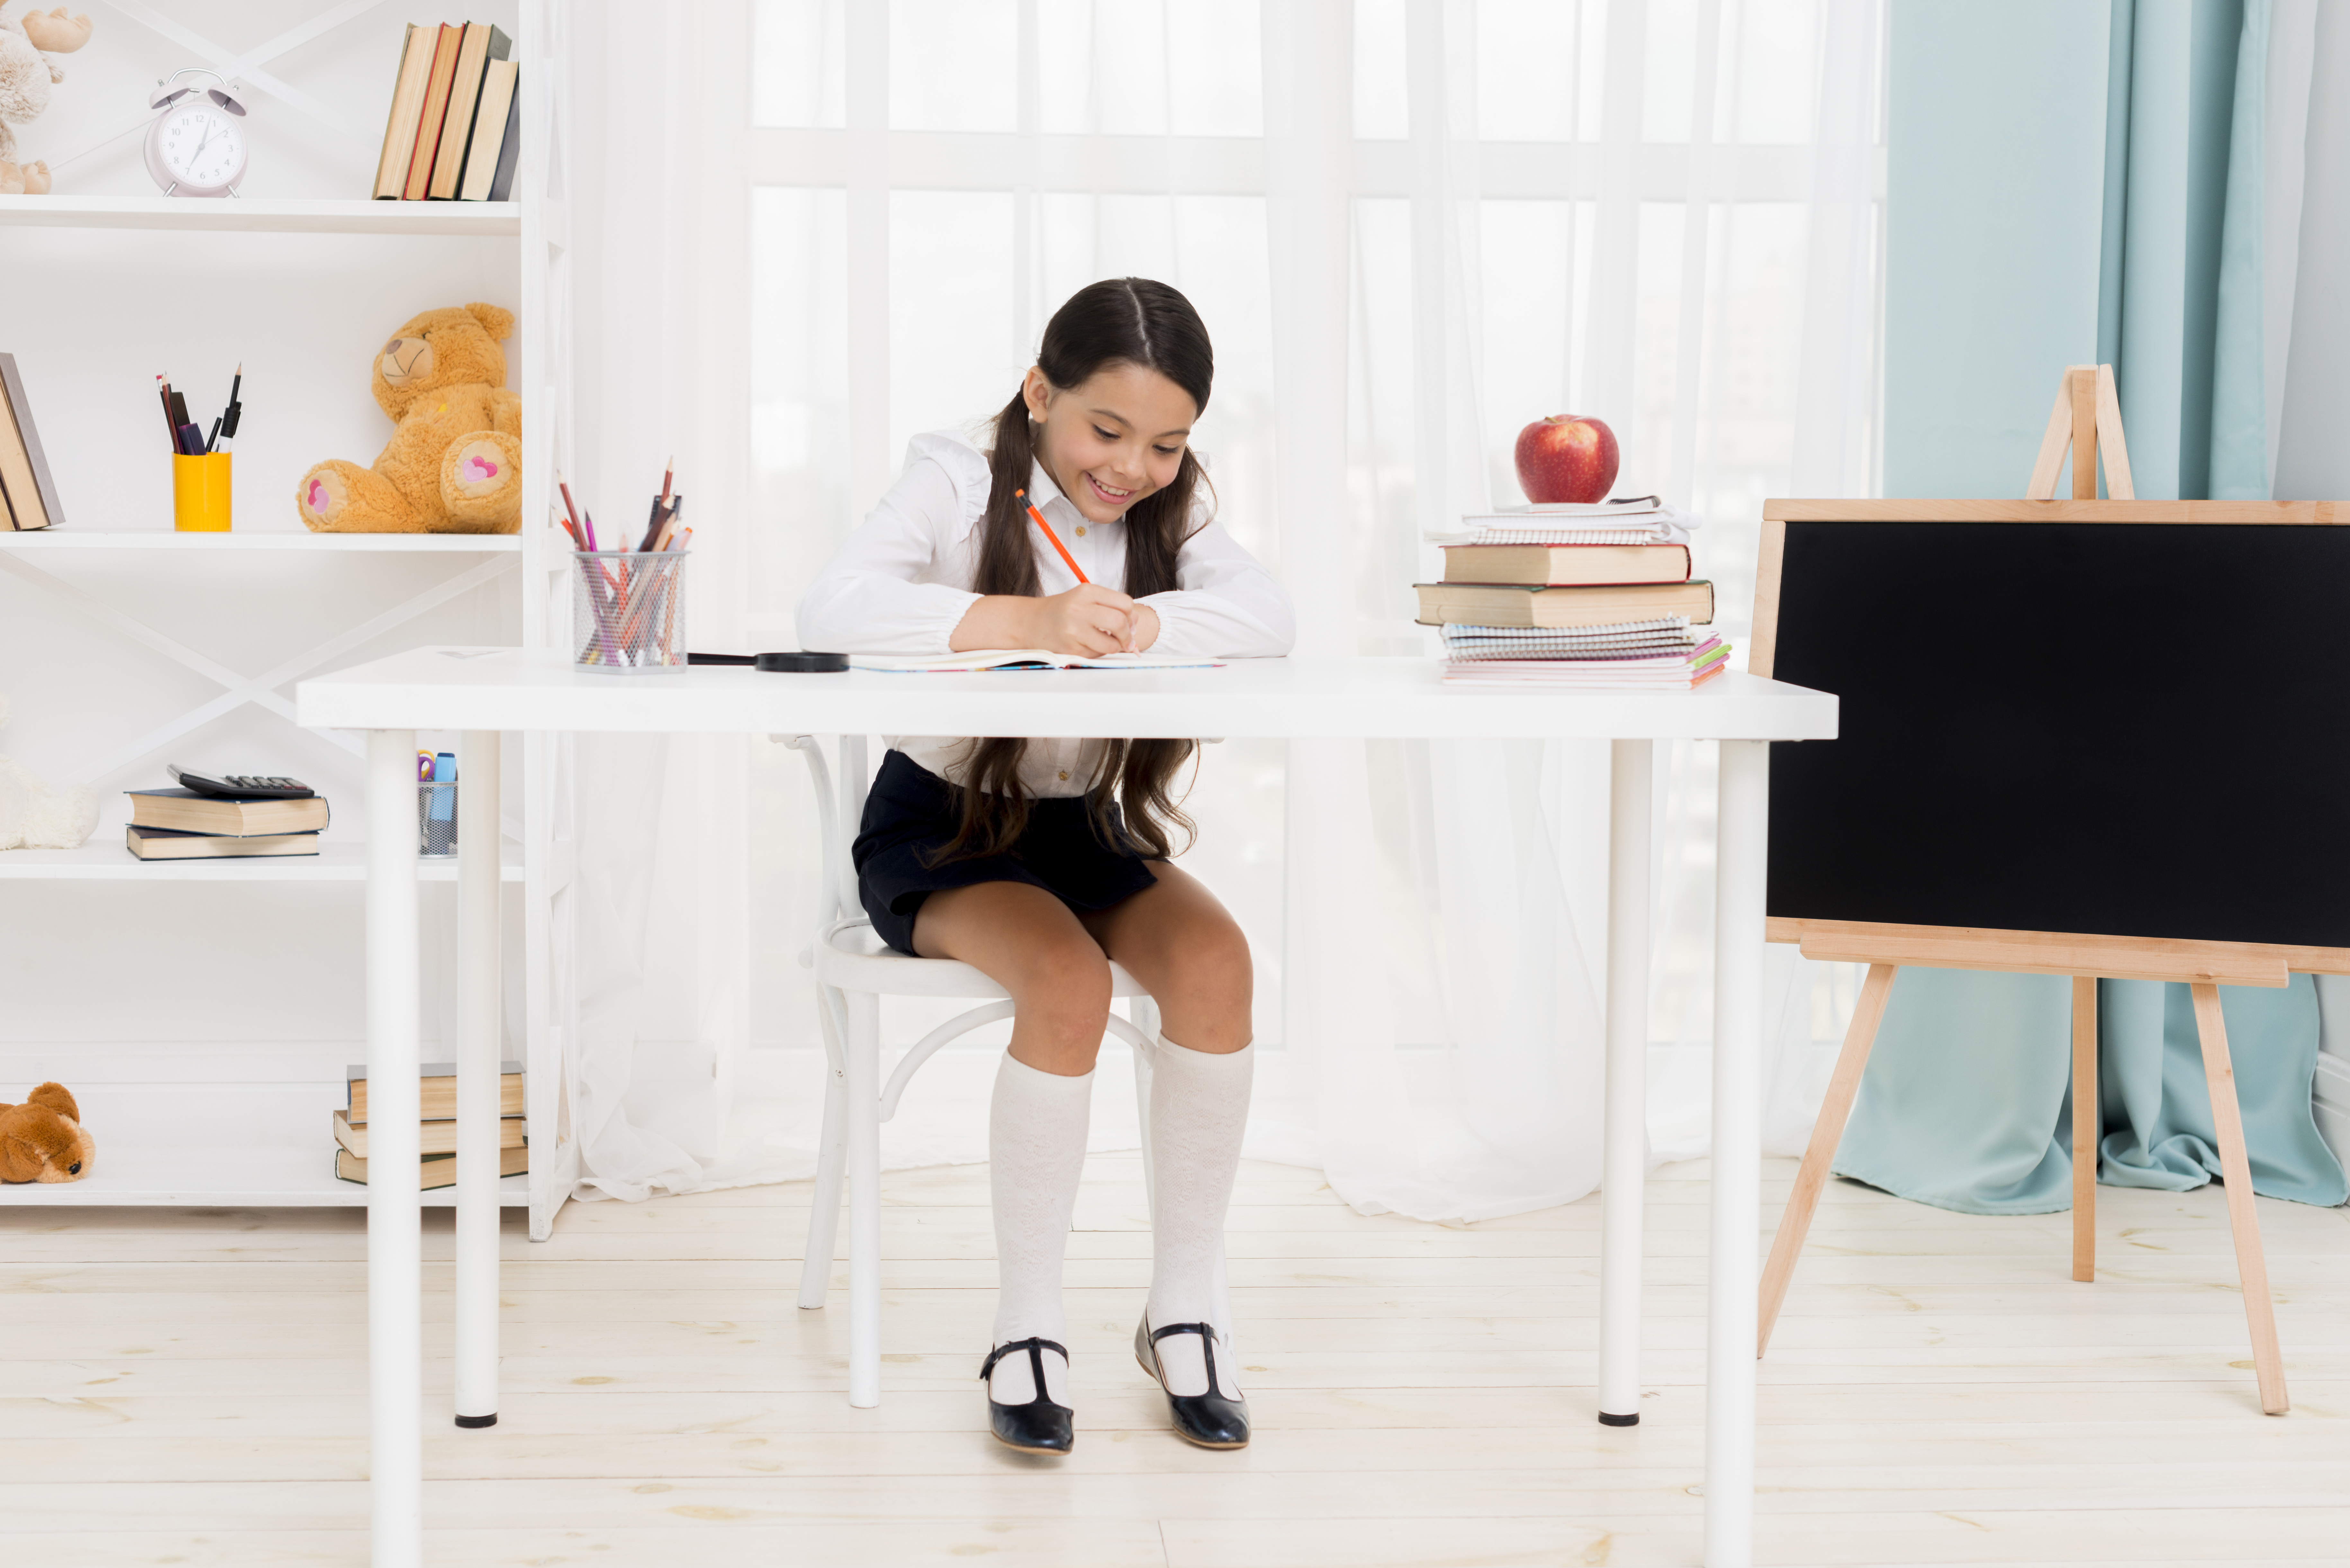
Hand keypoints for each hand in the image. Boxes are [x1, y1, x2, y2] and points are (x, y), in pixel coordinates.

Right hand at [1028, 584, 1143, 655]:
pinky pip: (1097, 654)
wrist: (1029, 622)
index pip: (1125, 603)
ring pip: (1111, 644)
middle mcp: (1080, 608)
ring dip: (1115, 647)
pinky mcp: (1070, 648)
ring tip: (1107, 643)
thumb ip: (1110, 606)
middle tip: (1127, 641)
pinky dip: (1098, 652)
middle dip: (1128, 635)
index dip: (1131, 617)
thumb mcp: (1085, 599)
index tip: (1129, 624)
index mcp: (1087, 591)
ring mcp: (1074, 629)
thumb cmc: (1061, 611)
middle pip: (1120, 622)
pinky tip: (1089, 645)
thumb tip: (1135, 624)